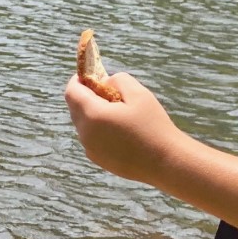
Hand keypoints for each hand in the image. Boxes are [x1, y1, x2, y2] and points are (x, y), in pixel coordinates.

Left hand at [64, 72, 185, 183]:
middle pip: (75, 108)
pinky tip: (122, 132)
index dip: (78, 80)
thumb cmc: (154, 126)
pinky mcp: (98, 159)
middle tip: (111, 94)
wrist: (166, 162)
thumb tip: (104, 82)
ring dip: (94, 114)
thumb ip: (118, 80)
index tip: (91, 75)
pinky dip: (99, 130)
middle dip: (87, 96)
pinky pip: (91, 138)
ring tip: (120, 115)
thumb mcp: (140, 94)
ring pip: (83, 124)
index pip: (72, 92)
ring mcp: (90, 148)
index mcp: (92, 114)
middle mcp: (85, 133)